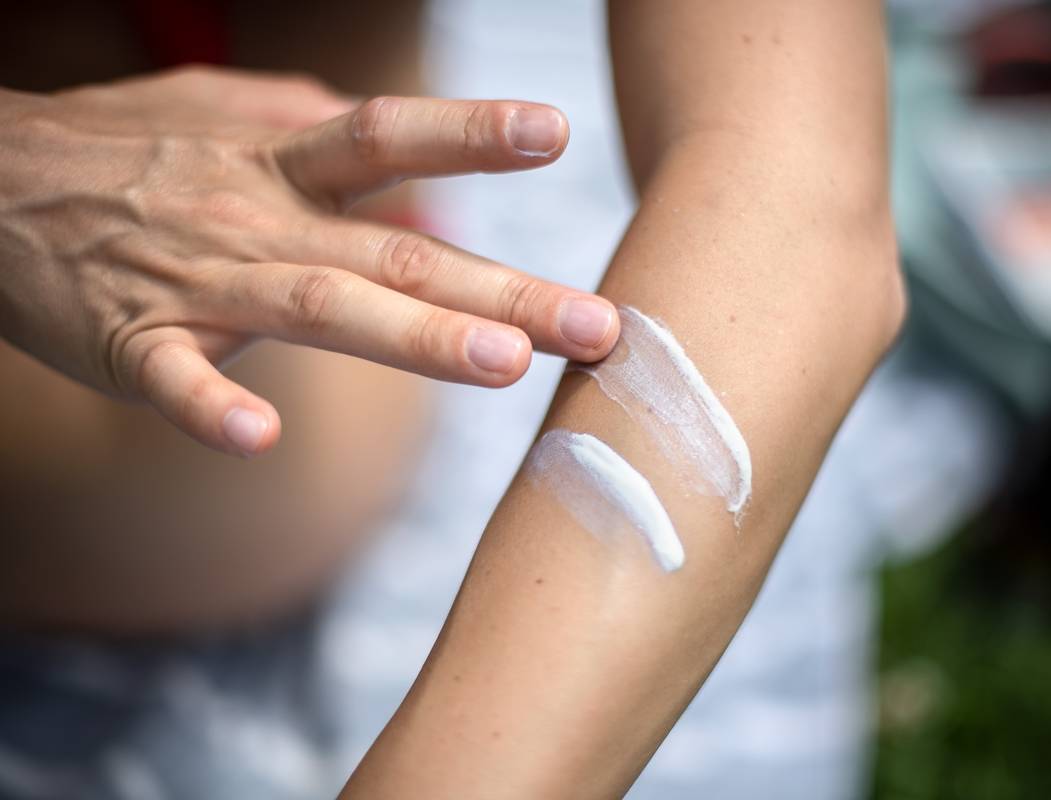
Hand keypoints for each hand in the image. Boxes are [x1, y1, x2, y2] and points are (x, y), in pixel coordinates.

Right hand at [0, 66, 618, 456]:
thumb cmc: (122, 149)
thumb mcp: (222, 108)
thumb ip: (316, 121)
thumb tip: (408, 150)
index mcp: (280, 160)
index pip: (389, 136)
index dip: (471, 130)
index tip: (556, 133)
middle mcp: (256, 214)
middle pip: (394, 247)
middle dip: (500, 288)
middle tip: (597, 324)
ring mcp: (194, 277)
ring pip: (316, 306)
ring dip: (411, 336)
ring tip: (502, 365)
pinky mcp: (128, 337)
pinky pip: (170, 377)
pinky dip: (209, 404)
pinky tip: (258, 436)